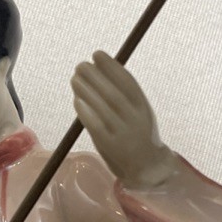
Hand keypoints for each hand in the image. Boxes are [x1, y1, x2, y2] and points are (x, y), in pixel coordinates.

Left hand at [71, 50, 176, 188]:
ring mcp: (123, 132)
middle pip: (113, 93)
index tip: (97, 54)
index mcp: (143, 107)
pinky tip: (76, 100)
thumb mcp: (137, 113)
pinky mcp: (110, 145)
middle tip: (80, 65)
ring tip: (75, 78)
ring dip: (87, 90)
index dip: (112, 66)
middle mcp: (135, 119)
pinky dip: (85, 111)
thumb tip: (99, 74)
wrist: (147, 167)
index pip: (128, 82)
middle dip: (95, 76)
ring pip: (103, 107)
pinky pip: (96, 125)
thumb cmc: (138, 136)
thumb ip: (124, 97)